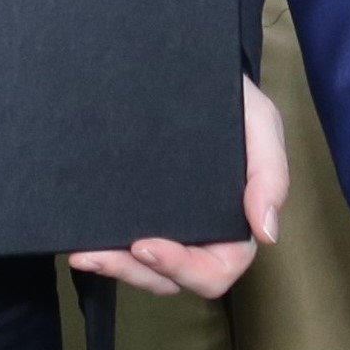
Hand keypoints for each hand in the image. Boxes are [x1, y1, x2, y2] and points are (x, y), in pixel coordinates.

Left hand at [67, 78, 288, 301]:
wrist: (189, 70)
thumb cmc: (232, 100)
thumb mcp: (260, 125)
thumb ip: (271, 174)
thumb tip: (267, 233)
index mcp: (233, 224)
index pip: (216, 270)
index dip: (183, 269)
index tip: (147, 247)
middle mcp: (199, 232)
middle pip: (172, 279)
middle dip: (135, 273)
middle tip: (100, 255)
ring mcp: (165, 224)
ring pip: (142, 271)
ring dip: (113, 268)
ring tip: (83, 253)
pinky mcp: (135, 210)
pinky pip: (120, 245)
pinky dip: (102, 249)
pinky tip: (78, 241)